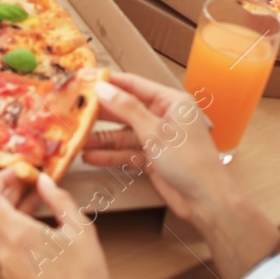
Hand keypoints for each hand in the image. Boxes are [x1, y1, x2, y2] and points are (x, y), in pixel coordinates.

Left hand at [0, 170, 114, 278]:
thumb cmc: (85, 278)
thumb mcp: (80, 230)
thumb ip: (59, 199)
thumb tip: (44, 181)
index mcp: (17, 235)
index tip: (18, 171)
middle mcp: (5, 251)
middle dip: (13, 192)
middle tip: (32, 181)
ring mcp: (8, 267)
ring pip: (4, 229)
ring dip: (18, 210)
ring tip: (42, 201)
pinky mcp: (15, 278)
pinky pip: (11, 245)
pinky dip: (21, 229)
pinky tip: (42, 226)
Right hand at [79, 73, 233, 228]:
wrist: (206, 201)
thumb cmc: (188, 160)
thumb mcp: (155, 131)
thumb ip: (127, 109)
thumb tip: (102, 87)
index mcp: (170, 101)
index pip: (134, 85)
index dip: (108, 81)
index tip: (84, 77)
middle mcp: (164, 117)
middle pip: (126, 110)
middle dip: (101, 113)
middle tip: (73, 110)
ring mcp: (158, 139)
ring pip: (124, 134)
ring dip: (102, 138)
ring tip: (76, 139)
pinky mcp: (153, 159)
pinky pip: (127, 153)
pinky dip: (111, 156)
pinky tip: (90, 157)